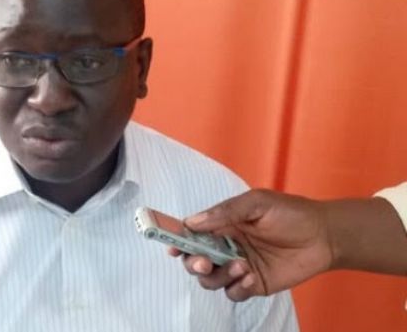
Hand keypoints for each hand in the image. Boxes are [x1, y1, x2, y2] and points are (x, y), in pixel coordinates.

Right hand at [173, 189, 332, 301]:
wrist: (325, 236)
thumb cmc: (291, 213)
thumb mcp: (256, 203)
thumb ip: (224, 212)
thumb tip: (192, 222)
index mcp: (222, 224)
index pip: (191, 233)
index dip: (177, 239)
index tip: (171, 245)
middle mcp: (225, 246)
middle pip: (194, 260)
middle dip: (192, 263)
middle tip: (203, 262)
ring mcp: (238, 266)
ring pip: (211, 279)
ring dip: (219, 276)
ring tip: (241, 266)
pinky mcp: (253, 284)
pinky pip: (233, 292)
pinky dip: (237, 288)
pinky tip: (251, 277)